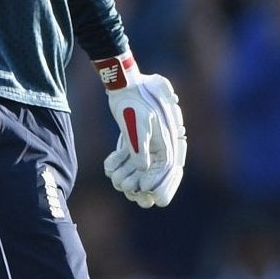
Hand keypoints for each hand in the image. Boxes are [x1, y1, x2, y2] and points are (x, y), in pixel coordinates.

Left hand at [97, 56, 185, 208]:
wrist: (123, 80)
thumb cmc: (134, 98)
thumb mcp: (137, 122)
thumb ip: (140, 146)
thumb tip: (142, 169)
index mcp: (167, 138)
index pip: (170, 168)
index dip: (163, 185)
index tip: (154, 198)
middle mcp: (161, 141)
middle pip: (158, 171)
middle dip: (148, 186)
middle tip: (137, 197)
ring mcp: (148, 139)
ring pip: (141, 166)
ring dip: (130, 176)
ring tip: (118, 183)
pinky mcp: (135, 136)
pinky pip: (129, 156)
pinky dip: (120, 163)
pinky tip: (109, 167)